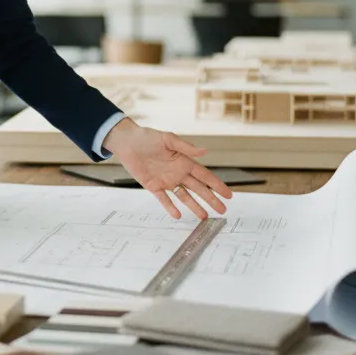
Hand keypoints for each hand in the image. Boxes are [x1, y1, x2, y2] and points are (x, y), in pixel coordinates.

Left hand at [103, 119, 232, 220]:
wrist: (127, 142)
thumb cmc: (147, 137)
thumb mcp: (168, 139)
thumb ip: (186, 147)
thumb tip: (205, 151)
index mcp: (184, 161)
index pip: (205, 176)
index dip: (217, 185)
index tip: (228, 195)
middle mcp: (178, 173)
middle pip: (198, 189)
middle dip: (211, 199)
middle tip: (222, 211)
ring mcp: (166, 181)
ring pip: (184, 196)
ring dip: (194, 206)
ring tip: (204, 217)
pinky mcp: (153, 186)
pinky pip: (164, 199)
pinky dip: (170, 207)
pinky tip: (178, 215)